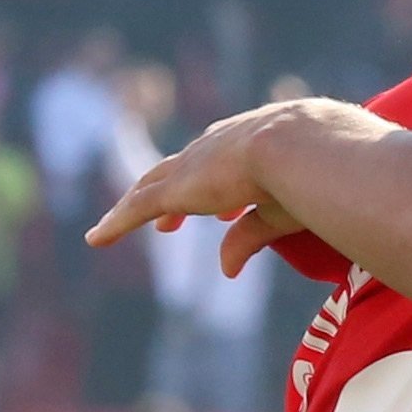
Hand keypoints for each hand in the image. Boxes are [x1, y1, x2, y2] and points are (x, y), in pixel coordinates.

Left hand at [87, 100, 363, 263]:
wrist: (302, 147)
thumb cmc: (315, 173)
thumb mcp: (284, 208)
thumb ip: (251, 236)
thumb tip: (224, 270)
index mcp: (255, 140)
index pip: (228, 160)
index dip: (221, 183)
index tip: (223, 209)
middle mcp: (218, 146)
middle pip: (184, 169)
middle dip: (173, 192)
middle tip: (166, 220)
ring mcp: (194, 165)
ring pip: (154, 185)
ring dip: (137, 205)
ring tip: (118, 223)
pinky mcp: (177, 189)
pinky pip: (137, 208)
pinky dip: (116, 224)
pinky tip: (97, 239)